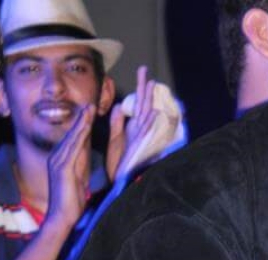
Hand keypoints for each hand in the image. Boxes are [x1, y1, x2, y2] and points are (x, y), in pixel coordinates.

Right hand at [45, 105, 92, 230]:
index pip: (74, 139)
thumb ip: (80, 165)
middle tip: (89, 104)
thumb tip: (85, 154)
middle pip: (72, 135)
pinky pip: (72, 149)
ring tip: (88, 109)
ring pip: (72, 138)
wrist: (62, 219)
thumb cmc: (72, 204)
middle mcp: (57, 158)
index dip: (82, 126)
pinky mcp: (62, 169)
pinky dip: (79, 136)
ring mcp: (57, 162)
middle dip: (81, 119)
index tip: (90, 113)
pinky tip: (85, 127)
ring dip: (81, 123)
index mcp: (62, 161)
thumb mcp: (79, 179)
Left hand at [107, 67, 181, 183]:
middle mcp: (138, 130)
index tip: (142, 73)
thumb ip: (117, 122)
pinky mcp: (140, 147)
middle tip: (145, 70)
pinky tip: (153, 111)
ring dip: (149, 100)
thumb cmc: (118, 163)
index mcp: (132, 127)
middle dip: (144, 88)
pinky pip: (146, 132)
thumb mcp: (115, 139)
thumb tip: (119, 105)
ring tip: (152, 84)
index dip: (139, 88)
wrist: (118, 180)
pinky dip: (150, 122)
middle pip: (143, 105)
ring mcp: (141, 138)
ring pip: (146, 114)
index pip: (136, 103)